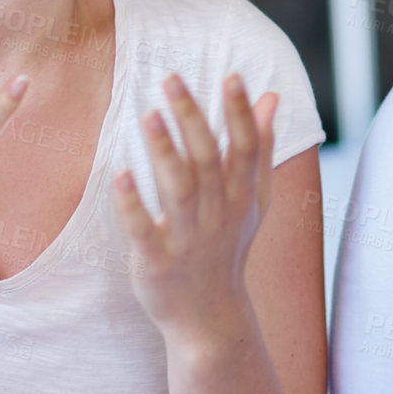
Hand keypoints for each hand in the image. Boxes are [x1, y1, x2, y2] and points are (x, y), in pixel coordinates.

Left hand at [112, 71, 278, 341]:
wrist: (210, 316)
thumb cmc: (228, 245)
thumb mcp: (254, 198)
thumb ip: (260, 145)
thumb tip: (272, 95)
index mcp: (242, 196)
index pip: (247, 148)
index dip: (240, 112)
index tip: (231, 76)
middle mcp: (219, 214)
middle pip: (209, 160)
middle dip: (192, 118)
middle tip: (171, 78)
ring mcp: (189, 239)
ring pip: (179, 190)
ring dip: (165, 151)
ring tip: (149, 114)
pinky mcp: (157, 261)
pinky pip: (144, 229)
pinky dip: (132, 204)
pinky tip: (120, 174)